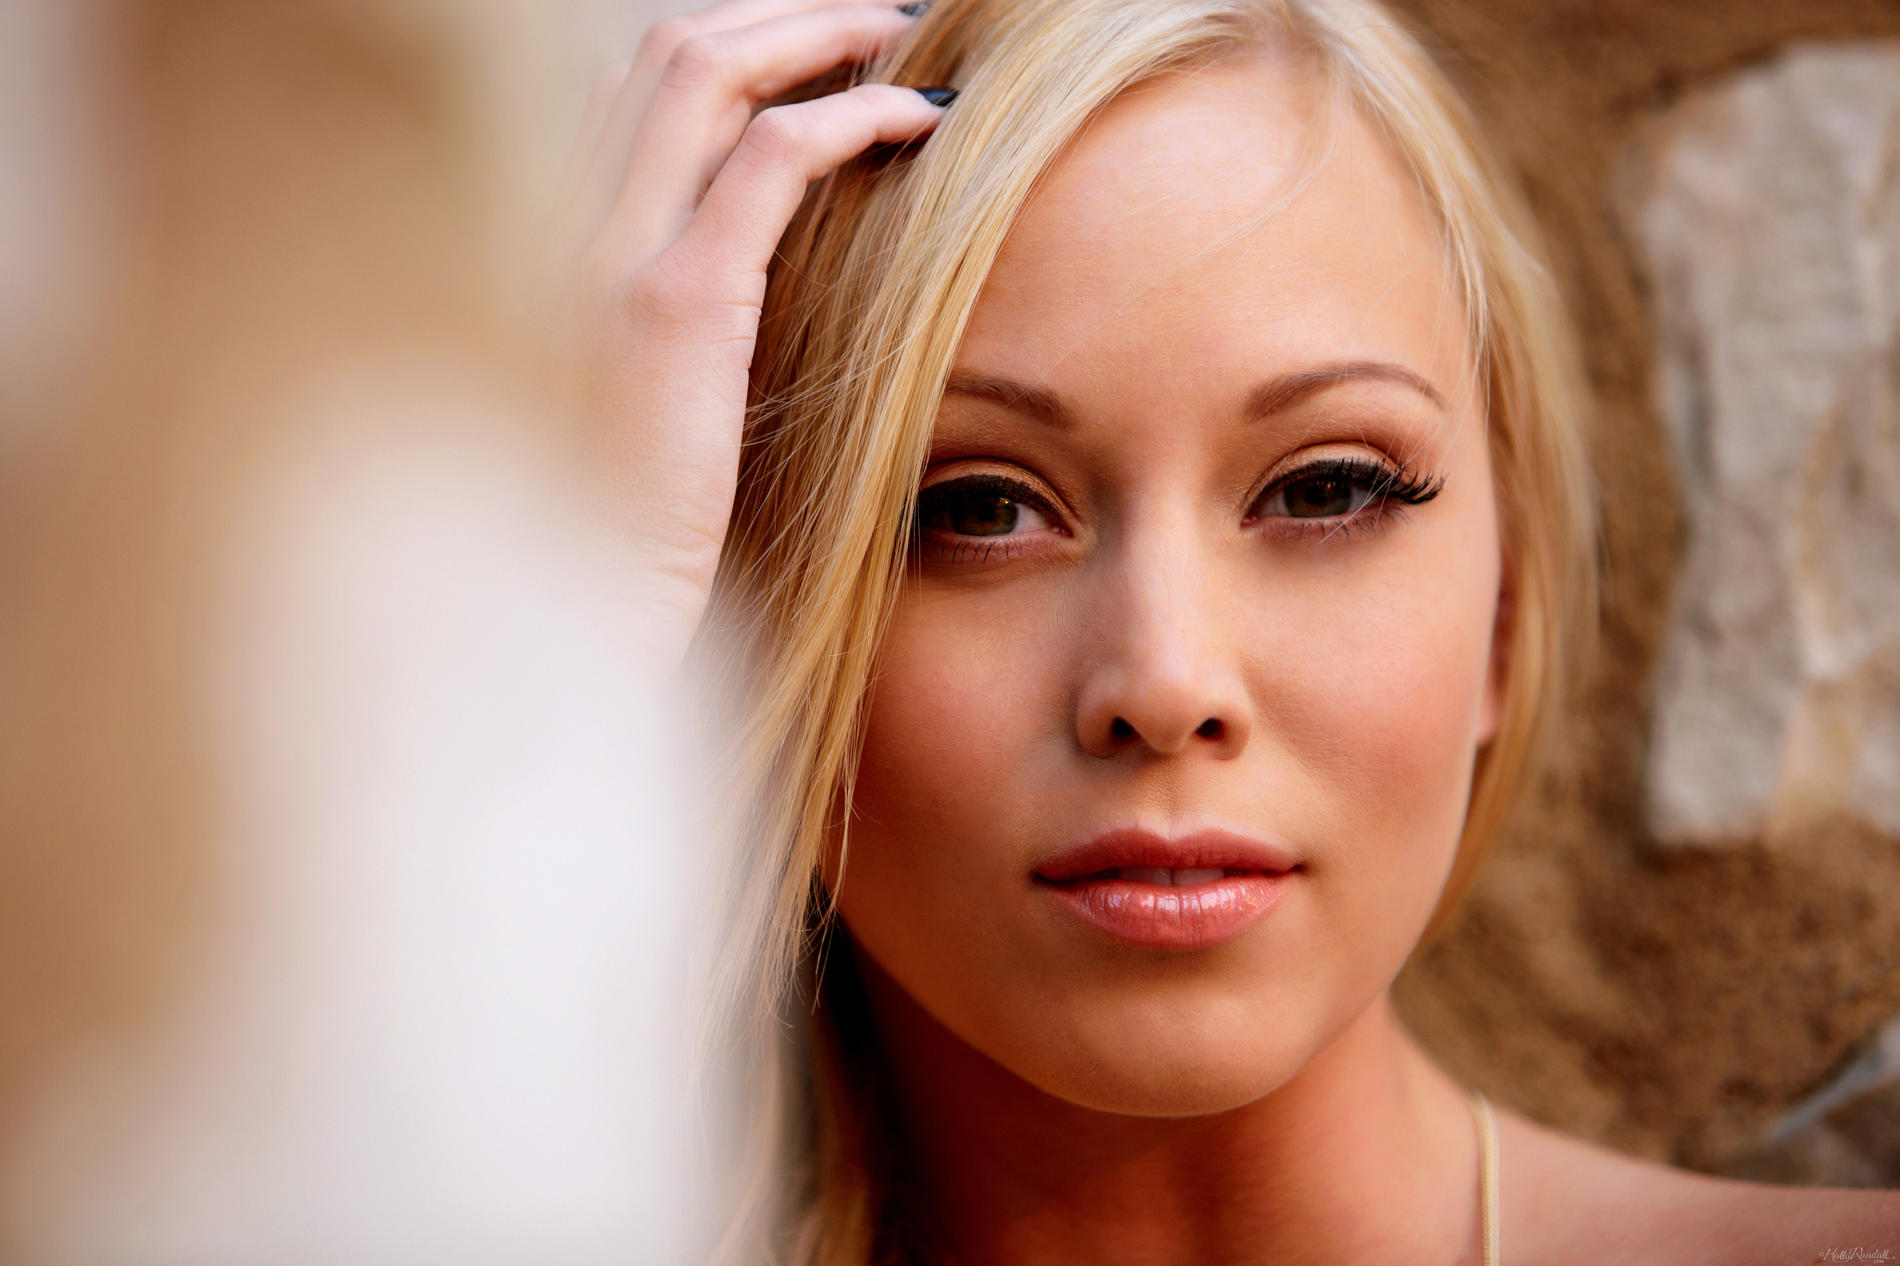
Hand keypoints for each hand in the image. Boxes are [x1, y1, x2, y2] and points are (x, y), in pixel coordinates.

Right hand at [560, 0, 947, 669]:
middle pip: (663, 53)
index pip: (626, 91)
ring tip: (897, 35)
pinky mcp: (674, 305)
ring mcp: (607, 255)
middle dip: (773, 14)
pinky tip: (918, 120)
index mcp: (548, 243)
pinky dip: (853, 117)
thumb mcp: (633, 401)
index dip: (724, 48)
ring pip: (707, 72)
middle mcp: (562, 227)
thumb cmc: (618, 529)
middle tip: (868, 15)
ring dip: (814, 34)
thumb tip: (753, 279)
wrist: (577, 616)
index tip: (807, 48)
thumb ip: (672, 320)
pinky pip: (774, 160)